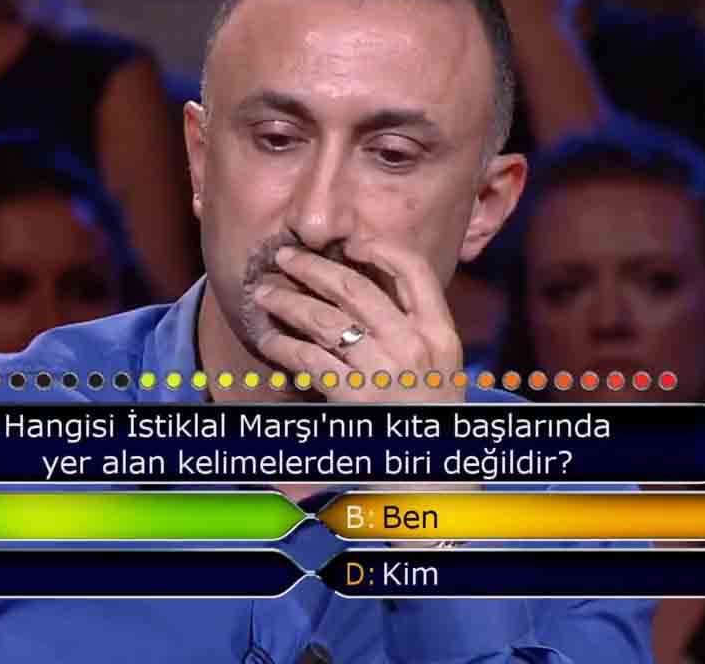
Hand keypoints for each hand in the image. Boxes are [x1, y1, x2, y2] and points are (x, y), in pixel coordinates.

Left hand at [252, 239, 463, 402]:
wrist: (428, 461)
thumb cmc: (428, 408)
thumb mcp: (440, 360)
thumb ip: (414, 323)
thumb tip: (363, 284)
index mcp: (439, 331)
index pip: (414, 271)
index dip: (380, 248)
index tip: (349, 242)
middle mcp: (412, 345)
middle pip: (354, 287)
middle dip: (312, 267)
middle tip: (285, 257)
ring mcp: (382, 370)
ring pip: (323, 319)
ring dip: (287, 301)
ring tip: (265, 294)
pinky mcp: (353, 396)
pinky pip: (308, 360)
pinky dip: (282, 346)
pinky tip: (268, 340)